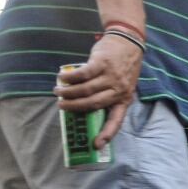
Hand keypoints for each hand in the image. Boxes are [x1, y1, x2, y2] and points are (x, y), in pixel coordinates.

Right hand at [54, 32, 143, 148]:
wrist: (129, 43)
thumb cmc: (122, 67)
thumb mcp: (122, 85)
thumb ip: (108, 96)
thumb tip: (83, 106)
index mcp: (124, 99)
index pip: (116, 121)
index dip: (106, 134)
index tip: (96, 145)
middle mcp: (119, 89)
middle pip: (92, 104)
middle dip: (74, 107)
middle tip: (61, 106)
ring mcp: (111, 76)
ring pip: (85, 89)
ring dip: (68, 92)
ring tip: (58, 91)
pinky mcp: (102, 63)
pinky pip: (82, 73)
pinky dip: (70, 77)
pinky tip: (62, 78)